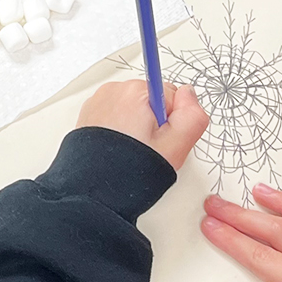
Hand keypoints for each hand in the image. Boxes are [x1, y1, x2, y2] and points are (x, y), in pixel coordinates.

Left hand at [75, 79, 209, 170]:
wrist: (94, 191)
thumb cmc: (131, 170)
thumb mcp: (176, 145)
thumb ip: (192, 115)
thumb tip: (189, 94)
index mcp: (135, 90)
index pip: (171, 96)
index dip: (172, 121)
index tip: (161, 138)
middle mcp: (114, 90)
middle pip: (151, 100)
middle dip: (154, 122)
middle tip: (148, 147)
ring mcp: (98, 101)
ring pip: (133, 108)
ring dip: (136, 126)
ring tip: (130, 149)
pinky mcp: (89, 113)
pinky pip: (114, 115)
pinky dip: (119, 128)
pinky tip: (118, 147)